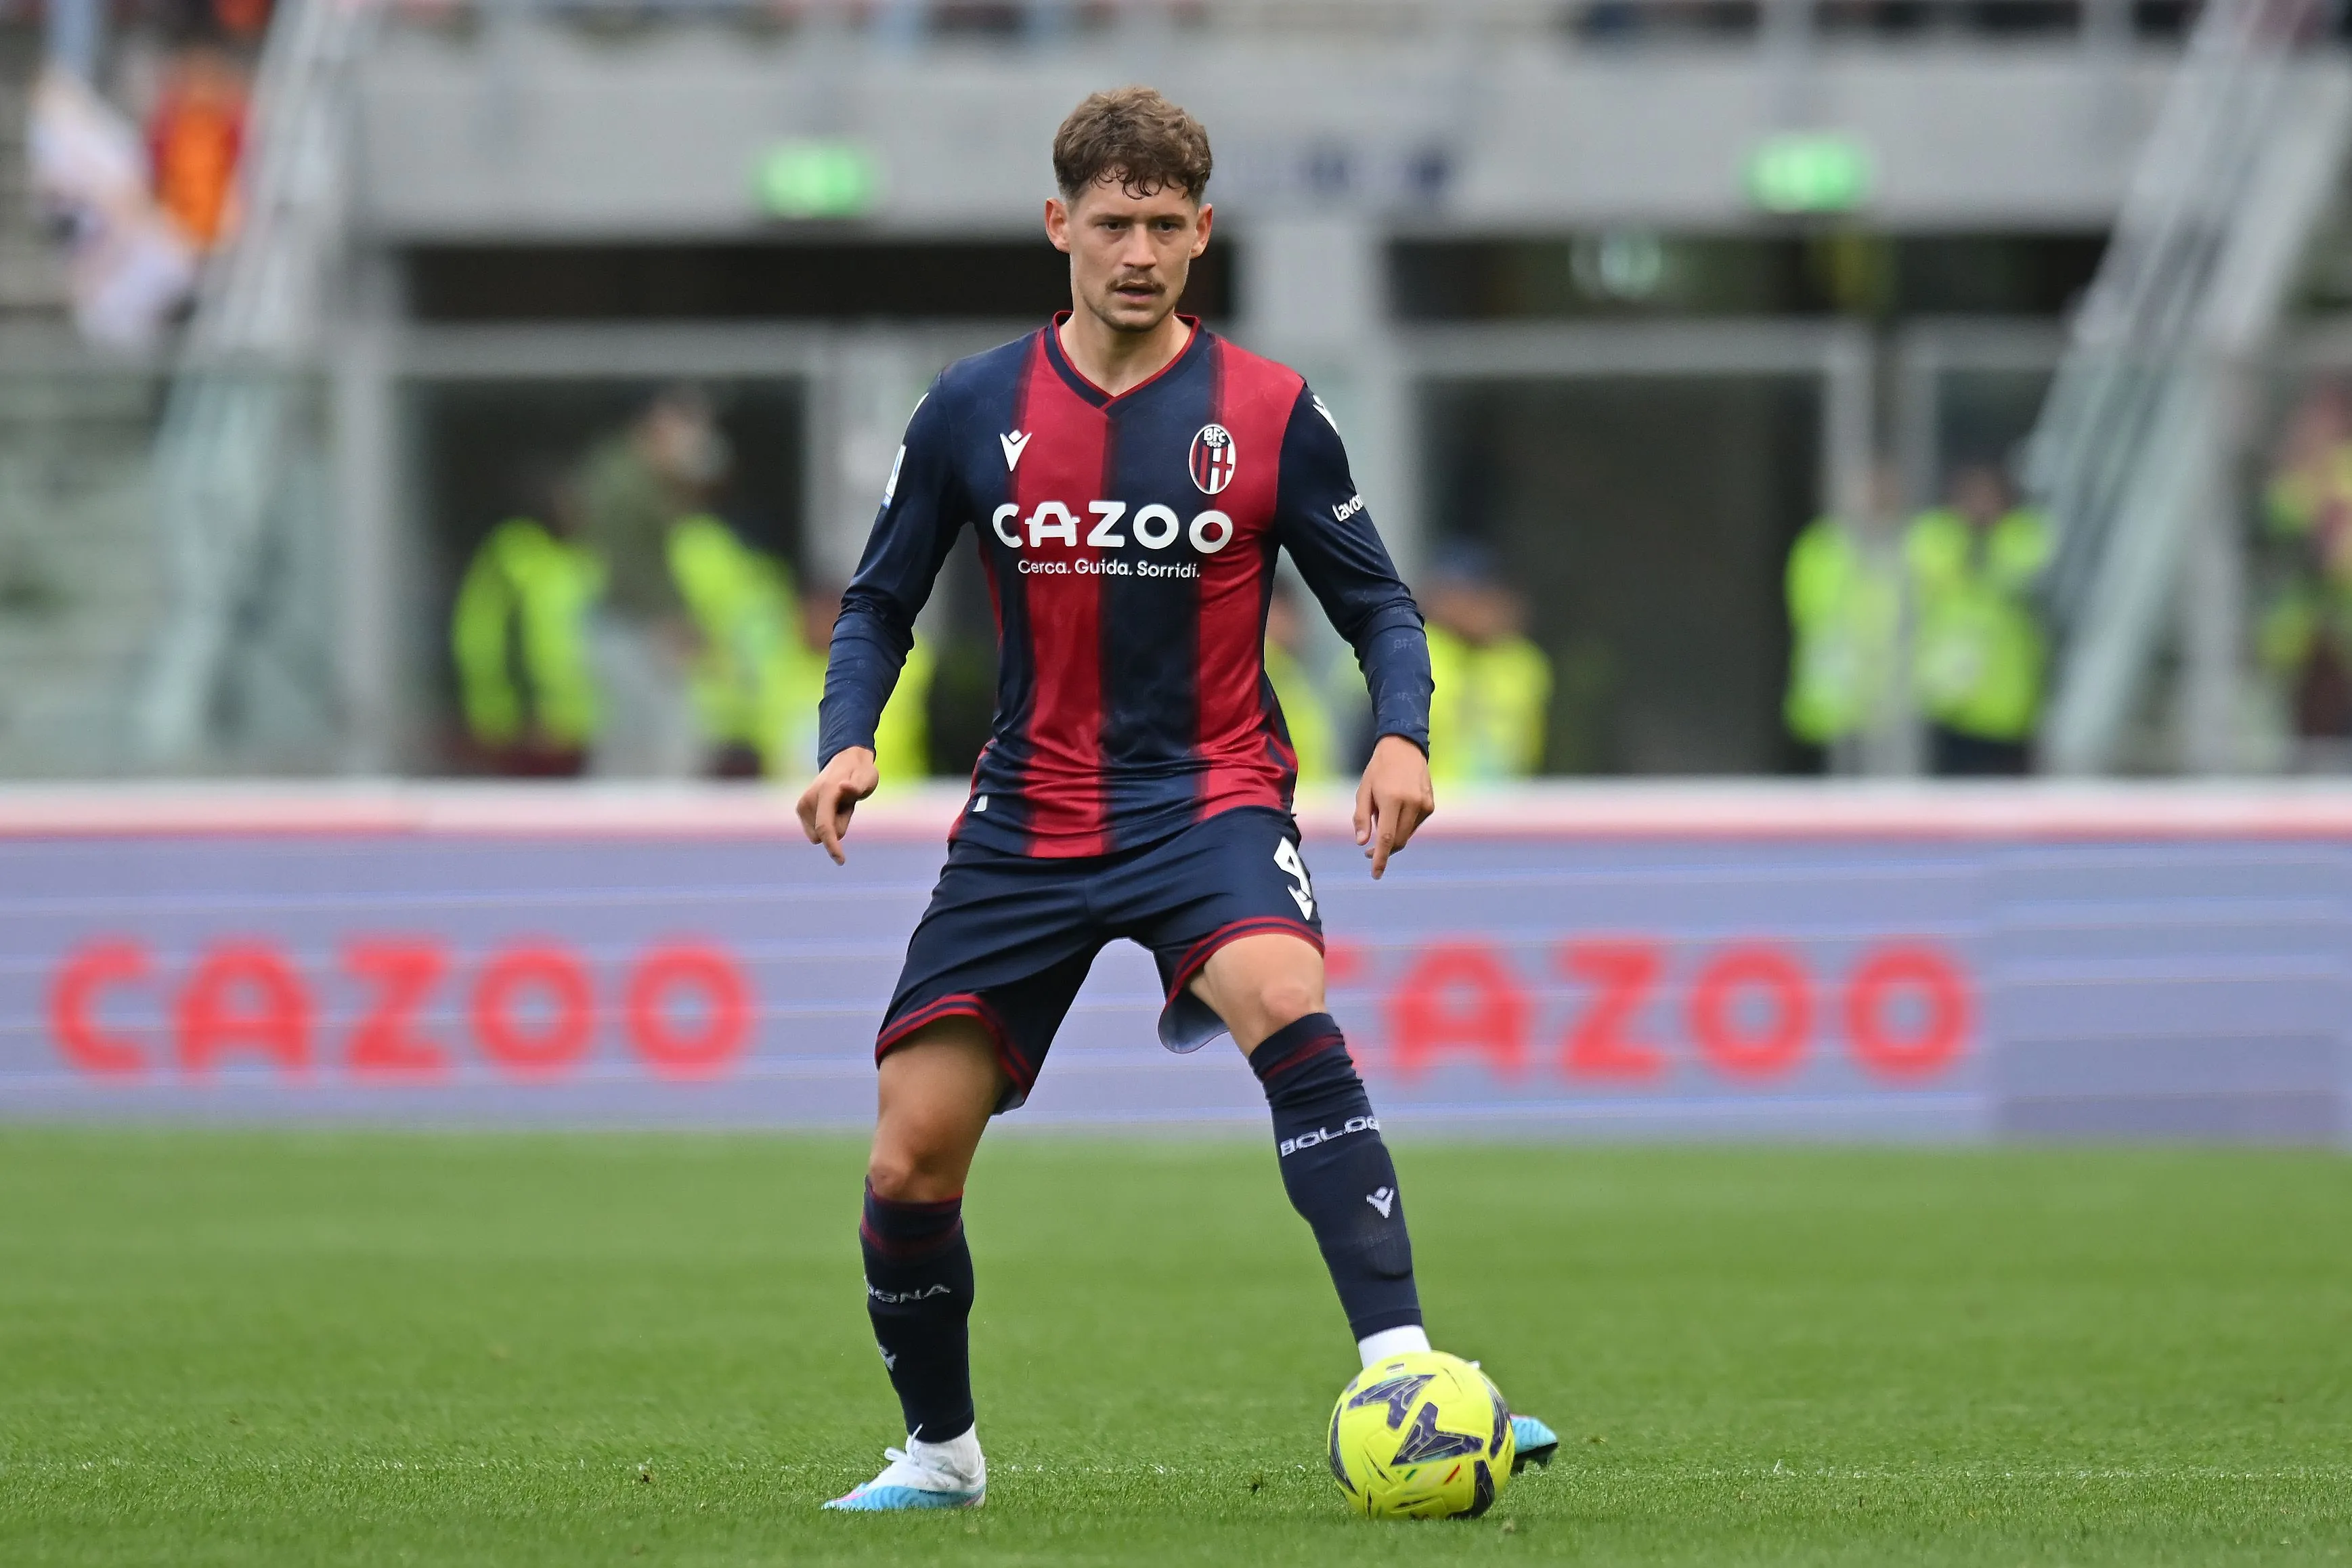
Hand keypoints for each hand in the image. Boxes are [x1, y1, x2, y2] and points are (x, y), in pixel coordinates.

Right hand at [797, 747, 878, 864]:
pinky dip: (828, 822)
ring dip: (834, 823)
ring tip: (841, 803)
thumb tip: (844, 787)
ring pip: (821, 834)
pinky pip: (817, 831)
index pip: (825, 827)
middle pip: (827, 833)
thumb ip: (857, 786)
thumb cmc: (860, 772)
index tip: (841, 860)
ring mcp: (803, 804)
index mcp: (825, 793)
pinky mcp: (801, 809)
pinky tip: (833, 806)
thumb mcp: (867, 777)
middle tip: (847, 804)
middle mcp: (809, 799)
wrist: (845, 760)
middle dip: (840, 824)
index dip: (832, 846)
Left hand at [1353, 734, 1434, 879]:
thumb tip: (1362, 842)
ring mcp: (1424, 804)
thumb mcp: (1363, 791)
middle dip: (1384, 850)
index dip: (1381, 858)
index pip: (1387, 837)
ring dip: (1393, 836)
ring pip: (1407, 834)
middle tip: (1368, 851)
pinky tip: (1395, 810)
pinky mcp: (1430, 805)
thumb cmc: (1378, 770)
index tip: (1375, 873)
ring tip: (1381, 817)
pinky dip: (1403, 826)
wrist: (1404, 749)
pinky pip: (1414, 825)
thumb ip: (1361, 818)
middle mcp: (1411, 803)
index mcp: (1392, 799)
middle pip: (1399, 840)